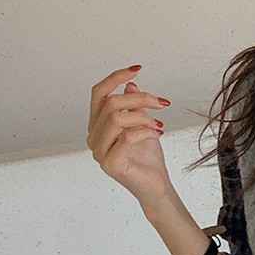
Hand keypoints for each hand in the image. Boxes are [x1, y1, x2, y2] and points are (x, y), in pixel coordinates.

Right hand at [86, 64, 172, 208]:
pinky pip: (126, 137)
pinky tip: (157, 134)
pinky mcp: (110, 164)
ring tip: (158, 125)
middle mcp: (93, 136)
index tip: (137, 69)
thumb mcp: (142, 123)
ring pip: (116, 118)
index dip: (116, 77)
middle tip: (161, 104)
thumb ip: (133, 105)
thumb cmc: (147, 157)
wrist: (155, 185)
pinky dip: (146, 131)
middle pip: (110, 103)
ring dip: (143, 117)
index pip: (99, 93)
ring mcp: (99, 151)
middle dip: (140, 99)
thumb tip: (130, 85)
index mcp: (97, 124)